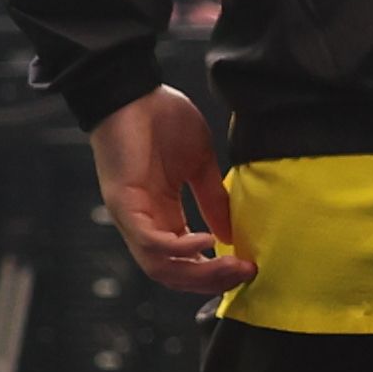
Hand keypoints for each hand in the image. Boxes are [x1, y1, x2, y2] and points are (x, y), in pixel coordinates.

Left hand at [87, 87, 252, 296]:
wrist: (133, 91)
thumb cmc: (162, 120)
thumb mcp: (199, 164)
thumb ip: (213, 198)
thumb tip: (231, 234)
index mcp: (162, 215)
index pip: (184, 262)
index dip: (215, 272)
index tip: (250, 267)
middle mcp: (145, 223)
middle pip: (173, 274)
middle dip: (211, 280)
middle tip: (246, 273)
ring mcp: (131, 216)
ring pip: (160, 267)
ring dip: (198, 273)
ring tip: (232, 265)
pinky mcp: (123, 203)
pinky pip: (149, 240)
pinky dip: (178, 248)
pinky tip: (206, 240)